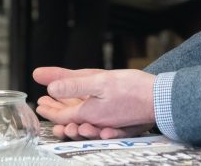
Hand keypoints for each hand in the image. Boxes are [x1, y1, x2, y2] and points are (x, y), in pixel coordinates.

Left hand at [33, 67, 155, 138]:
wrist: (162, 99)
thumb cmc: (132, 88)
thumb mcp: (100, 81)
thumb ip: (74, 84)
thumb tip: (50, 88)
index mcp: (90, 112)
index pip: (63, 115)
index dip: (49, 109)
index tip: (39, 104)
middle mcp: (97, 119)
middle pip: (71, 118)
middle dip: (56, 111)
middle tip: (43, 105)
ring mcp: (108, 120)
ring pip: (83, 118)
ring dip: (69, 113)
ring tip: (58, 106)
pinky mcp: (118, 117)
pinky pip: (98, 118)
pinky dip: (87, 114)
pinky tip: (84, 109)